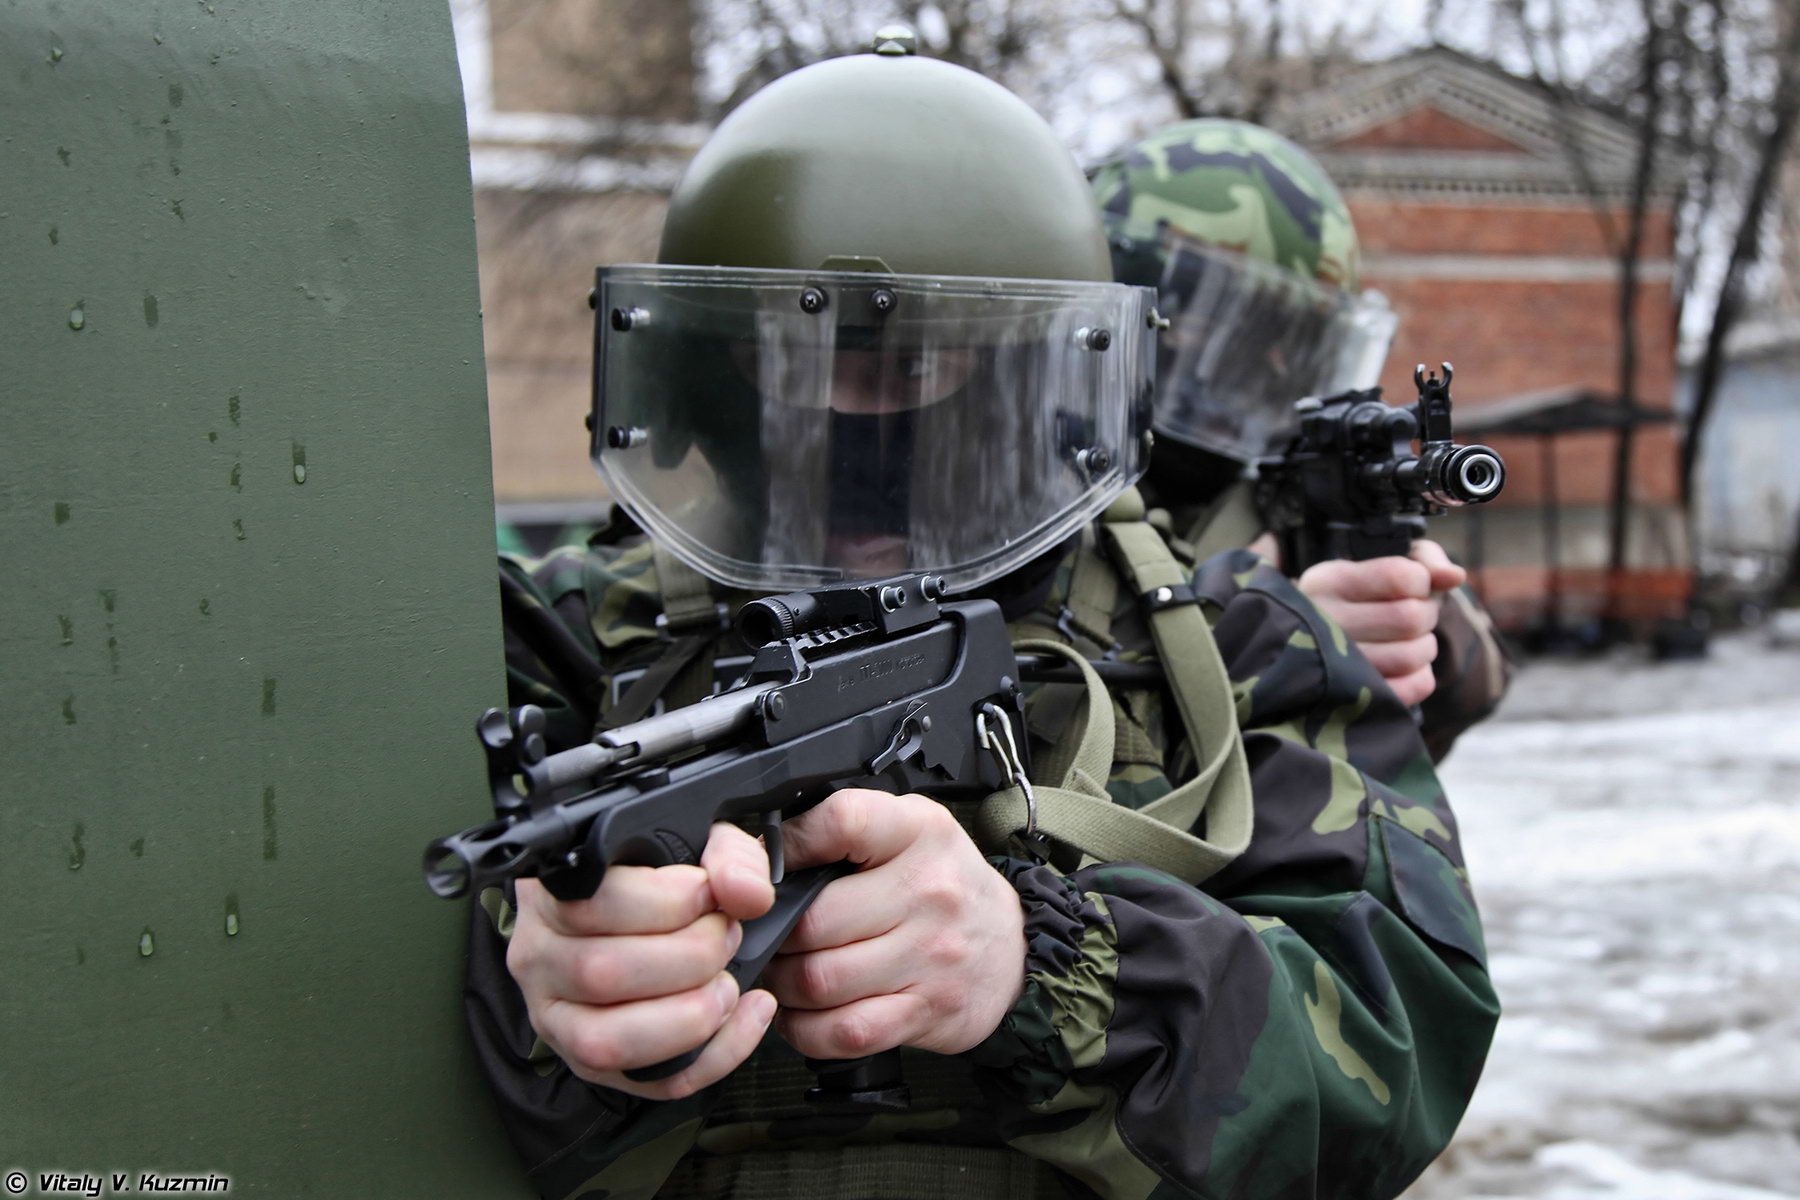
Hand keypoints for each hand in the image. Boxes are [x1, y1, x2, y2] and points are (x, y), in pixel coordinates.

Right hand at [504, 823, 778, 1099]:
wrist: (648, 921)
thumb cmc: (661, 879)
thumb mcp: (695, 843)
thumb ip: (728, 856)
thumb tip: (745, 893)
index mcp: (552, 896)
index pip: (594, 904)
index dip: (666, 902)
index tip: (708, 894)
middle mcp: (540, 959)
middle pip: (601, 973)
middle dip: (688, 957)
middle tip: (725, 935)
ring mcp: (559, 1019)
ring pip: (608, 1041)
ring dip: (689, 1016)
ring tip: (728, 985)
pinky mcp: (595, 1064)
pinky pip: (650, 1081)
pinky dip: (712, 1057)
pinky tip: (743, 1017)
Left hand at [763, 789, 1026, 1059]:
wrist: (1014, 946)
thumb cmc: (941, 883)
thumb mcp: (905, 832)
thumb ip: (839, 830)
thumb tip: (757, 854)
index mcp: (919, 831)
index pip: (842, 821)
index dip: (791, 846)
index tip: (772, 866)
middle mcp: (930, 890)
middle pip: (812, 920)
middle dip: (773, 935)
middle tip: (769, 936)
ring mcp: (932, 955)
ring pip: (819, 980)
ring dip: (784, 984)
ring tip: (785, 973)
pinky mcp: (928, 1010)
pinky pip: (844, 1031)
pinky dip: (807, 1029)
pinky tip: (805, 1014)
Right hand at [1296, 540, 1466, 706]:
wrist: (1316, 639)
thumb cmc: (1362, 594)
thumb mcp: (1384, 562)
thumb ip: (1424, 559)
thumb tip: (1455, 577)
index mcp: (1328, 581)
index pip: (1400, 577)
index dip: (1422, 581)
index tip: (1412, 586)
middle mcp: (1323, 621)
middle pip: (1410, 619)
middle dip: (1426, 615)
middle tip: (1415, 616)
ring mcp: (1334, 666)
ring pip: (1410, 656)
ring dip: (1424, 647)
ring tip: (1410, 641)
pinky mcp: (1353, 699)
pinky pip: (1410, 689)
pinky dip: (1420, 677)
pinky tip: (1406, 667)